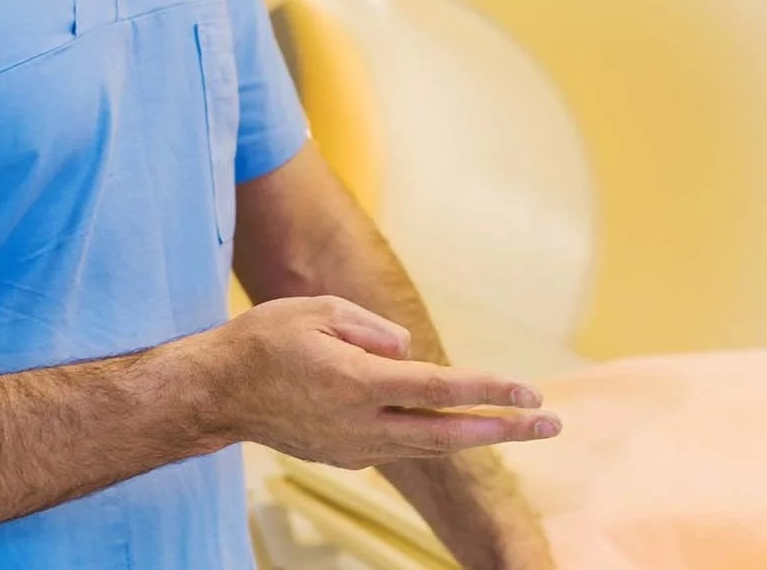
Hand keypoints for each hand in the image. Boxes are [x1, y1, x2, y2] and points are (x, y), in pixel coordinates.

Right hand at [189, 296, 560, 468]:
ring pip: (430, 447)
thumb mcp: (320, 311)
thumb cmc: (265, 341)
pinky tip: (454, 424)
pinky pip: (400, 445)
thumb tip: (409, 353)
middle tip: (552, 422)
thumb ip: (374, 330)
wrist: (214, 392)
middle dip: (505, 428)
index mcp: (358, 384)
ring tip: (524, 425)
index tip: (530, 390)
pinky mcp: (344, 455)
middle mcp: (362, 424)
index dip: (489, 390)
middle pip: (449, 433)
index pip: (440, 389)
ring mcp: (353, 447)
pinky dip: (433, 436)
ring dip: (479, 436)